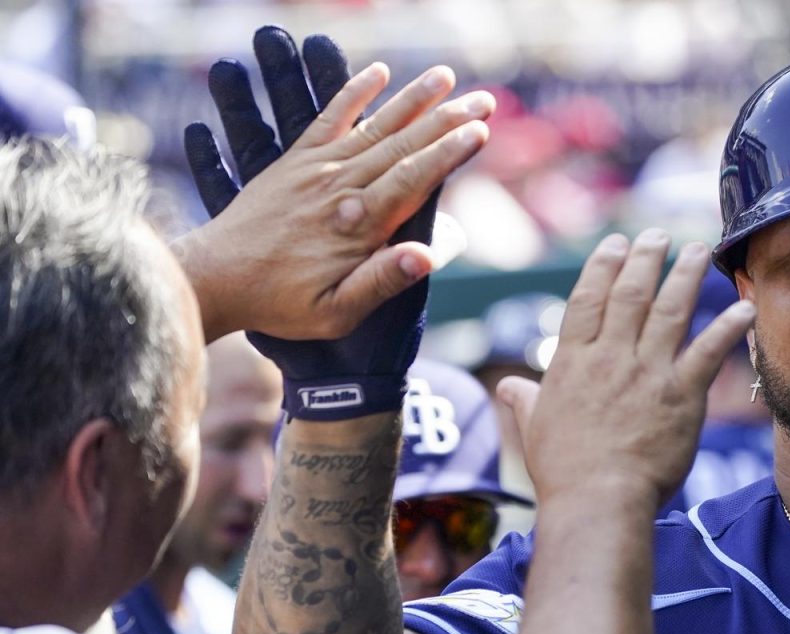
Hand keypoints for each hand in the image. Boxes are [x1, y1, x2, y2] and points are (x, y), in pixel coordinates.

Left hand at [174, 27, 491, 349]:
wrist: (213, 280)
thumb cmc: (281, 305)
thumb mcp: (337, 312)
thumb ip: (381, 282)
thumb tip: (427, 256)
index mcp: (357, 225)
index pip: (413, 179)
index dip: (448, 152)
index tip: (479, 131)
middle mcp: (339, 188)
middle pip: (403, 145)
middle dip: (446, 119)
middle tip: (484, 101)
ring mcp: (315, 170)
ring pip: (373, 126)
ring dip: (412, 99)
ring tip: (444, 76)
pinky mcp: (293, 162)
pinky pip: (326, 118)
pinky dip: (352, 93)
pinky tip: (377, 73)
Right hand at [497, 230, 755, 513]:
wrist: (598, 500)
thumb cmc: (563, 471)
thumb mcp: (533, 429)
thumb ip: (525, 399)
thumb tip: (507, 387)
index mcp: (573, 362)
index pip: (588, 299)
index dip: (604, 266)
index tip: (616, 244)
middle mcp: (610, 357)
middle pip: (630, 294)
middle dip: (646, 257)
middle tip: (659, 235)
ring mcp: (647, 373)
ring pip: (669, 310)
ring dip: (685, 276)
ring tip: (697, 251)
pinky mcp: (681, 395)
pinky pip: (709, 352)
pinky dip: (729, 327)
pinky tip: (744, 307)